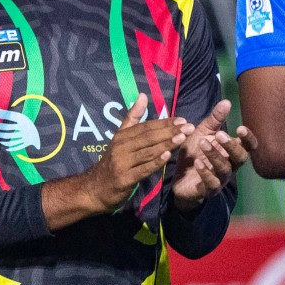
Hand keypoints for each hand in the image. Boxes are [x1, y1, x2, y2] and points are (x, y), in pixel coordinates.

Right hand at [78, 95, 191, 213]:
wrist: (96, 188)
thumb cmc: (113, 162)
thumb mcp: (120, 138)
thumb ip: (132, 118)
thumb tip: (143, 95)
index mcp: (121, 137)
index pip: (145, 127)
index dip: (163, 123)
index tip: (182, 120)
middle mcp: (120, 148)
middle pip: (147, 137)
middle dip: (169, 132)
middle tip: (188, 128)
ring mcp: (122, 163)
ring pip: (147, 152)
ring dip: (165, 145)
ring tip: (182, 138)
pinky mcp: (124, 179)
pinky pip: (142, 169)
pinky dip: (155, 163)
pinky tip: (167, 157)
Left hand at [171, 99, 259, 209]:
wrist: (179, 177)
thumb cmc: (195, 153)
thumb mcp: (202, 133)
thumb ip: (214, 120)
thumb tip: (227, 101)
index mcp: (231, 151)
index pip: (248, 146)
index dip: (248, 138)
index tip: (240, 128)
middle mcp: (230, 165)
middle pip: (240, 158)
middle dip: (231, 146)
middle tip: (220, 134)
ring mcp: (220, 178)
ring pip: (224, 169)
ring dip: (215, 155)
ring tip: (203, 143)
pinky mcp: (207, 189)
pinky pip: (211, 183)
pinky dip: (205, 173)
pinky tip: (197, 163)